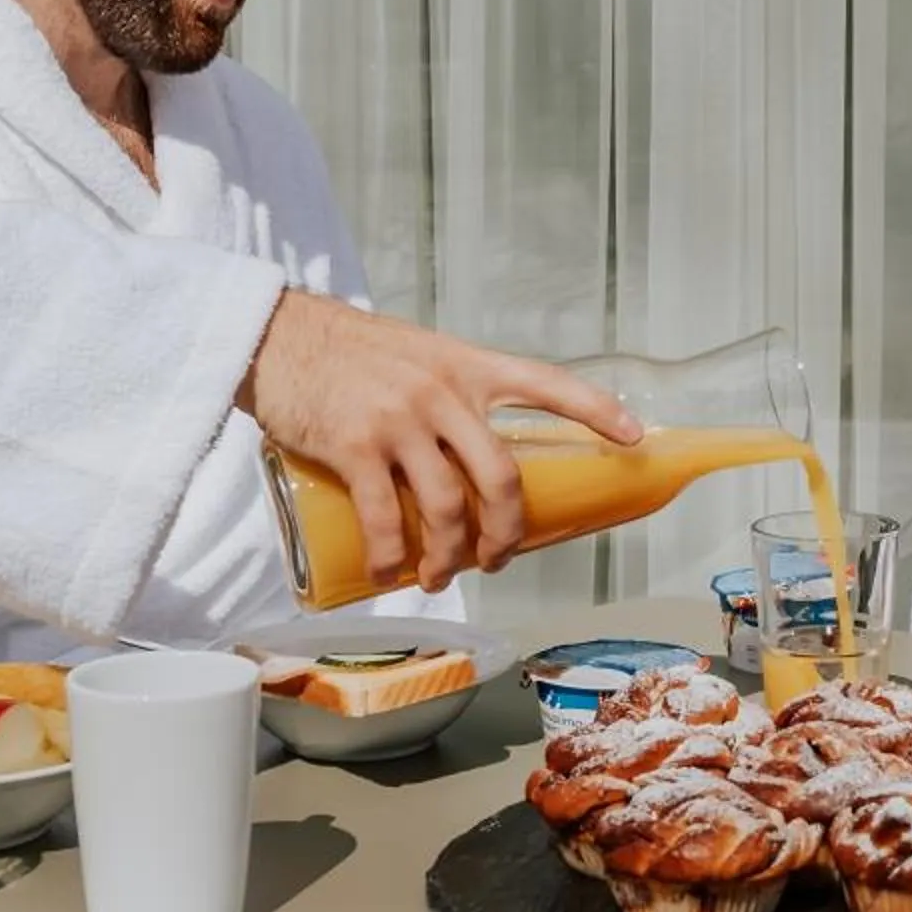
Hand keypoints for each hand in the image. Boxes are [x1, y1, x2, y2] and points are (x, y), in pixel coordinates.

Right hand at [238, 292, 641, 592]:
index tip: (635, 438)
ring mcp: (399, 420)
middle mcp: (442, 392)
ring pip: (447, 506)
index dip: (596, 411)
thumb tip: (474, 454)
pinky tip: (387, 571)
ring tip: (440, 577)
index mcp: (467, 365)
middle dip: (508, 530)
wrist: (276, 334)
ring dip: (449, 557)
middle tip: (498, 557)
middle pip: (502, 475)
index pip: (547, 384)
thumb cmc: (348, 351)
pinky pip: (384, 517)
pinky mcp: (353, 445)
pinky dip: (390, 555)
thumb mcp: (418, 355)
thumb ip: (451, 393)